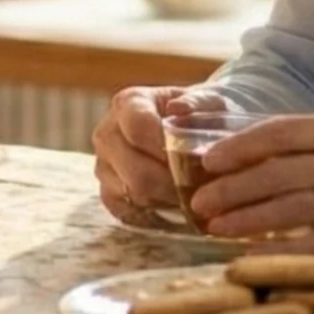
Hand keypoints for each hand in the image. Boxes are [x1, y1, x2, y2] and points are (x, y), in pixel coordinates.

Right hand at [91, 84, 232, 223]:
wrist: (192, 129)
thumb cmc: (202, 114)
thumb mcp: (210, 100)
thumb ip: (199, 102)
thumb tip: (178, 108)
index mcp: (128, 103)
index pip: (137, 128)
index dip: (166, 149)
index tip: (195, 160)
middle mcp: (107, 133)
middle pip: (135, 172)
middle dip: (172, 184)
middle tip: (200, 188)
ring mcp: (103, 165)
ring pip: (132, 195)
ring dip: (166, 199)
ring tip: (191, 193)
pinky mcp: (107, 192)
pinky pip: (127, 212)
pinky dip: (154, 213)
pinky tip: (174, 204)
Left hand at [191, 113, 313, 259]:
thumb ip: (313, 140)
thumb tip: (250, 151)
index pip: (280, 133)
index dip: (238, 147)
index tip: (208, 160)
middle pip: (277, 173)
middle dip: (231, 188)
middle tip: (199, 201)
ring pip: (291, 209)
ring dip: (246, 219)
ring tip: (214, 226)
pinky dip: (282, 252)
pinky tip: (254, 256)